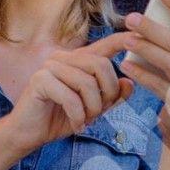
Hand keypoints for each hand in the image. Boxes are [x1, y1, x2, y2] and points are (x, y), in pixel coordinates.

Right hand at [0, 32, 133, 155]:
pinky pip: (71, 97)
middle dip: (107, 94)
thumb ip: (111, 97)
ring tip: (86, 120)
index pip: (104, 45)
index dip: (122, 40)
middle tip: (98, 113)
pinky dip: (78, 116)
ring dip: (92, 108)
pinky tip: (76, 125)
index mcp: (78, 60)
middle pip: (101, 66)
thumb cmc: (61, 118)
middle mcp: (64, 57)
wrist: (29, 134)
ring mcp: (50, 66)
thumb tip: (130, 83)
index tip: (140, 36)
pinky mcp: (40, 80)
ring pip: (87, 83)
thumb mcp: (93, 109)